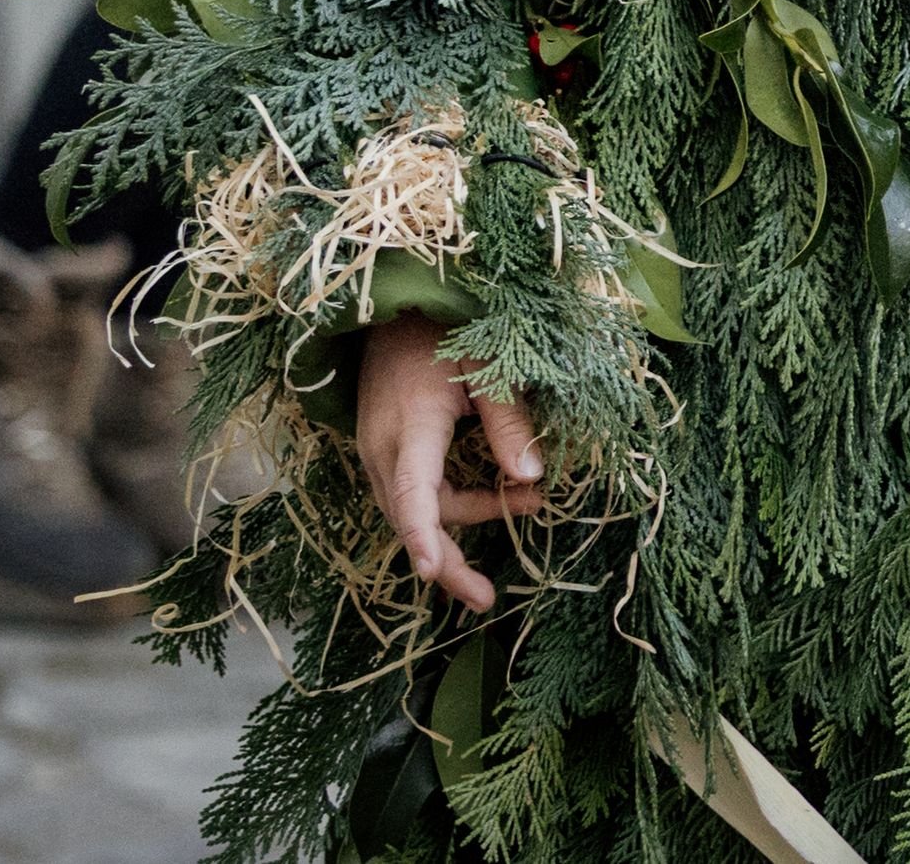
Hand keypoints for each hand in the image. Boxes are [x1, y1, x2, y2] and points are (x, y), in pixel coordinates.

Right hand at [355, 314, 545, 608]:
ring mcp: (376, 453)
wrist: (390, 313)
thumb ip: (508, 421)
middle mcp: (383, 448)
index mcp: (410, 425)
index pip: (412, 490)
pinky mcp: (383, 454)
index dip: (421, 533)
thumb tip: (532, 479)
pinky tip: (489, 505)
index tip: (430, 572)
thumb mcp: (487, 366)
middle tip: (487, 597)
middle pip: (411, 518)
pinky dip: (446, 508)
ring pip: (413, 510)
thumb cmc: (442, 332)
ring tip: (528, 509)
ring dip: (461, 525)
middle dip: (446, 561)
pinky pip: (411, 495)